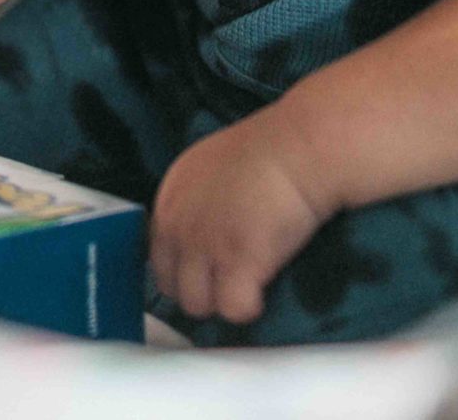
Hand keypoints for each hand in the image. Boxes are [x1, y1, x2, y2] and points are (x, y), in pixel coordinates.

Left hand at [149, 113, 334, 325]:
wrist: (299, 148)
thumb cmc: (268, 150)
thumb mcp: (211, 168)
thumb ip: (196, 201)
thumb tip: (200, 230)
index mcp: (170, 200)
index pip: (158, 257)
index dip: (183, 271)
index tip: (207, 273)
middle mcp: (178, 225)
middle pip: (171, 286)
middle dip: (201, 291)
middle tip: (232, 283)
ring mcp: (204, 247)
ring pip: (198, 305)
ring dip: (223, 302)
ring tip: (249, 288)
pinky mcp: (237, 264)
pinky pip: (233, 309)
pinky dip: (250, 308)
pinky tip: (264, 292)